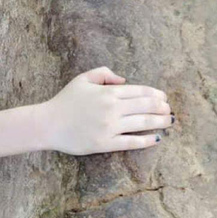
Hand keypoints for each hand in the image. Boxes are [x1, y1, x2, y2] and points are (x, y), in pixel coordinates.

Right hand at [43, 66, 172, 154]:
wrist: (48, 124)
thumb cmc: (64, 101)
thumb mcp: (82, 79)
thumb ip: (103, 74)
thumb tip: (124, 80)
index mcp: (108, 92)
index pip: (141, 92)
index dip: (157, 95)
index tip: (163, 98)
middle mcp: (112, 109)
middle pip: (147, 107)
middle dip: (162, 108)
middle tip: (169, 110)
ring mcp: (110, 127)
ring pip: (143, 123)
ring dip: (160, 122)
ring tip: (169, 122)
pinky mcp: (106, 143)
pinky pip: (132, 142)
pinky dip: (147, 140)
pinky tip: (157, 138)